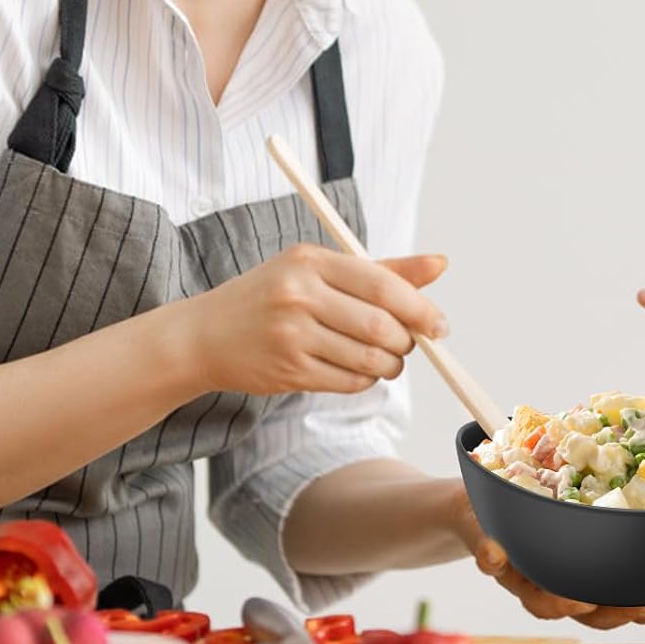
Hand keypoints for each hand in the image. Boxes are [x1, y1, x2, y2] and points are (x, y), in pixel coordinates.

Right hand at [184, 244, 448, 395]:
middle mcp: (300, 296)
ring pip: (369, 358)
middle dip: (408, 341)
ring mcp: (291, 336)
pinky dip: (367, 379)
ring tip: (389, 358)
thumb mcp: (319, 269)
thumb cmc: (272, 296)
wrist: (204, 335)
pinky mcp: (288, 371)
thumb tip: (440, 264)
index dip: (421, 308)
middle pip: (381, 326)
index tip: (440, 324)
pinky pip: (348, 381)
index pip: (383, 285)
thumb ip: (382, 270)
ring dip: (391, 364)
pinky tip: (362, 369)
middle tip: (411, 343)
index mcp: (311, 261)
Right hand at [448, 488, 644, 630]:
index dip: (562, 605)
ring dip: (638, 606)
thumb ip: (483, 537)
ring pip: (606, 605)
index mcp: (521, 577)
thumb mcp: (474, 518)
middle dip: (616, 611)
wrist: (480, 507)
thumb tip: (491, 554)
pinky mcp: (590, 565)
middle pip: (584, 610)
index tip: (580, 603)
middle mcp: (548, 584)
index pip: (541, 600)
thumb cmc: (480, 511)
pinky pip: (618, 585)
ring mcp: (571, 576)